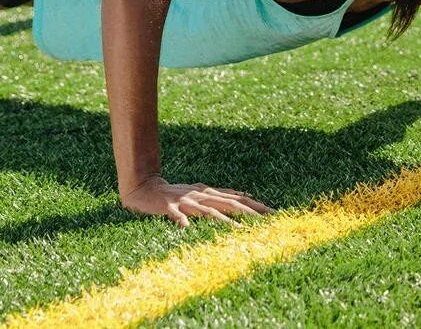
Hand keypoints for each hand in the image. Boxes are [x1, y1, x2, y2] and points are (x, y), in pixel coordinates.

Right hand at [119, 174, 272, 226]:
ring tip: (240, 232)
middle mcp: (201, 195)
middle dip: (249, 213)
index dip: (256, 205)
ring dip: (225, 222)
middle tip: (267, 223)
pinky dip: (182, 221)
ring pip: (208, 212)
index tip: (274, 214)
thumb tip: (245, 195)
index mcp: (209, 192)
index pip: (238, 199)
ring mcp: (185, 201)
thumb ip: (222, 194)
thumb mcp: (202, 191)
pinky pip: (176, 215)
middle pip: (229, 204)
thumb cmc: (177, 194)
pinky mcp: (168, 207)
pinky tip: (186, 229)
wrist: (146, 188)